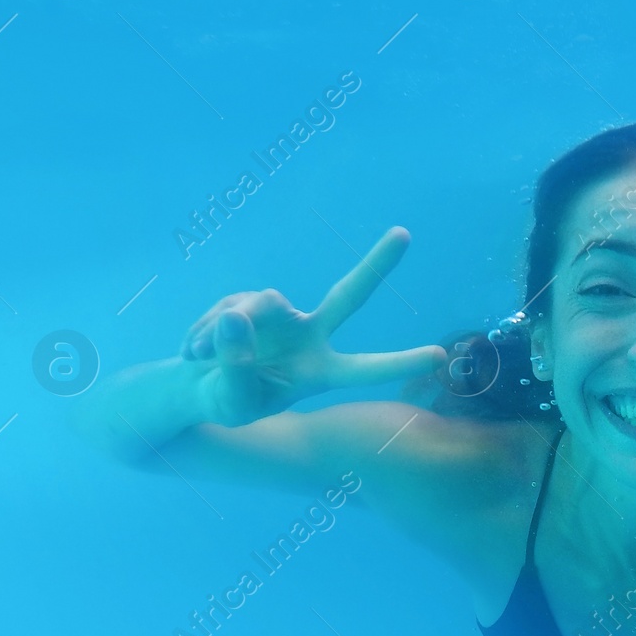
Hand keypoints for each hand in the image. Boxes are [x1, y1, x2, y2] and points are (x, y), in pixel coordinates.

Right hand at [178, 227, 444, 425]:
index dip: (401, 362)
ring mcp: (281, 316)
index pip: (366, 368)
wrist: (195, 388)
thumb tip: (235, 316)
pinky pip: (228, 308)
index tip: (440, 356)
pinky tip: (195, 351)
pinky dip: (204, 332)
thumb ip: (236, 365)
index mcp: (321, 373)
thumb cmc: (225, 402)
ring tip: (201, 358)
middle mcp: (309, 338)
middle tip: (405, 234)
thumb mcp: (232, 399)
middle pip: (348, 296)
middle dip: (375, 265)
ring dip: (224, 332)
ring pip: (259, 305)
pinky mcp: (250, 302)